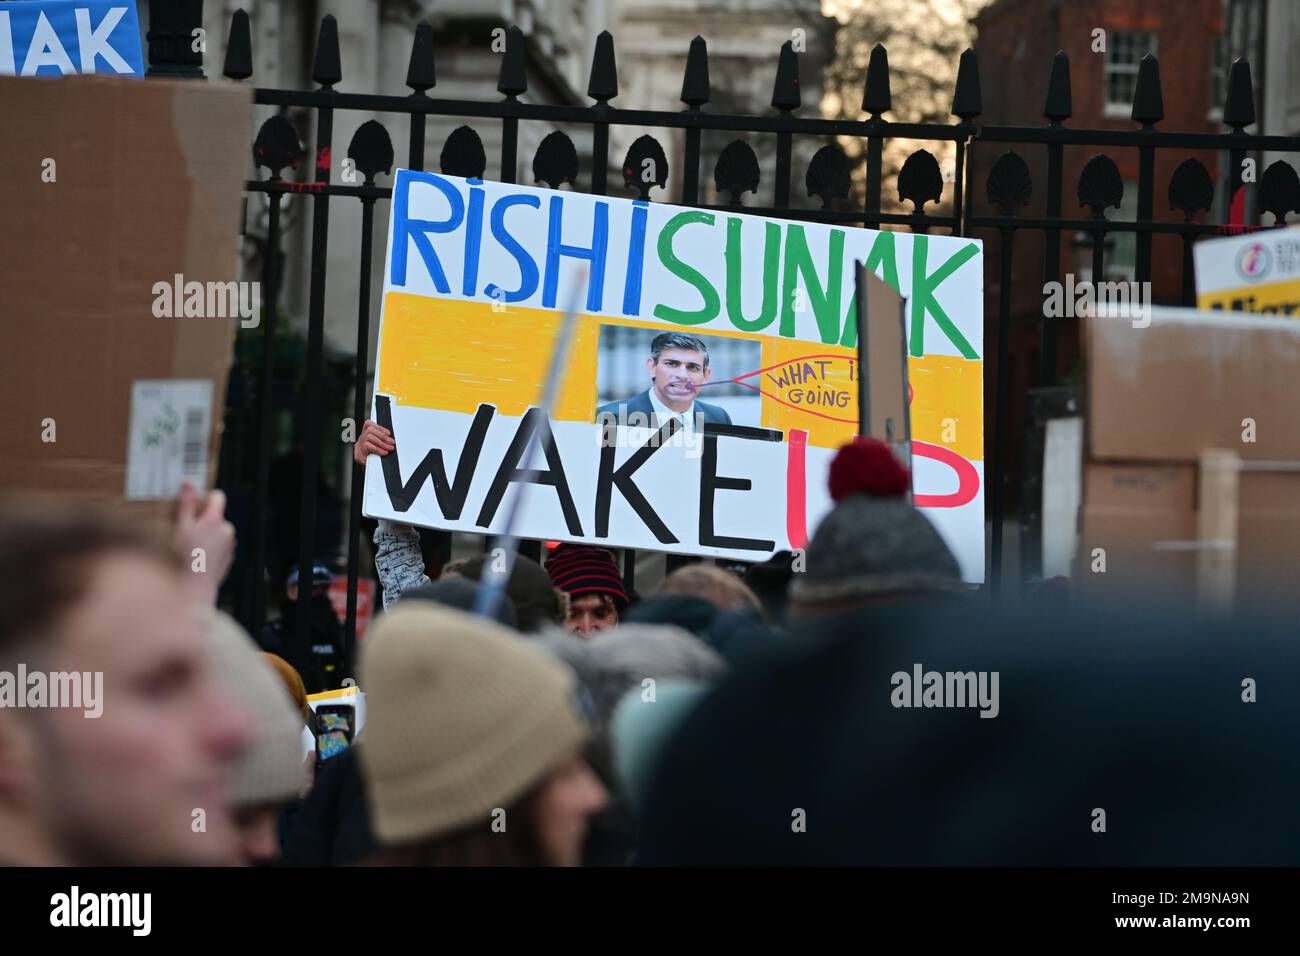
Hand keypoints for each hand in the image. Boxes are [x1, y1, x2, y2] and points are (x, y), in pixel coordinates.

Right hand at [174, 481, 234, 605]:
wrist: (194, 587)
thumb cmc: (184, 558)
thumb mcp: (181, 527)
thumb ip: (186, 504)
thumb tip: (188, 483)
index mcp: (215, 520)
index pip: (217, 497)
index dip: (206, 498)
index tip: (195, 504)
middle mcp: (227, 530)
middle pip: (215, 516)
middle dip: (203, 521)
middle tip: (186, 533)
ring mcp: (230, 544)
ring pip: (217, 532)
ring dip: (207, 535)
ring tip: (191, 548)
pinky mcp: (230, 556)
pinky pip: (220, 546)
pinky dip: (211, 548)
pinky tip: (199, 558)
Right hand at [354, 419, 394, 465]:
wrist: (366, 466)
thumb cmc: (373, 455)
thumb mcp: (378, 445)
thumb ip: (382, 439)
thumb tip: (390, 438)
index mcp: (365, 434)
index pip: (368, 424)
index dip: (379, 427)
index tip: (388, 433)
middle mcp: (361, 437)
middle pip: (370, 430)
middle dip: (383, 436)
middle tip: (392, 442)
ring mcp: (359, 444)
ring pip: (369, 437)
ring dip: (382, 443)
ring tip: (389, 448)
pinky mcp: (359, 451)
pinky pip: (368, 446)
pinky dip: (378, 449)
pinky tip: (384, 452)